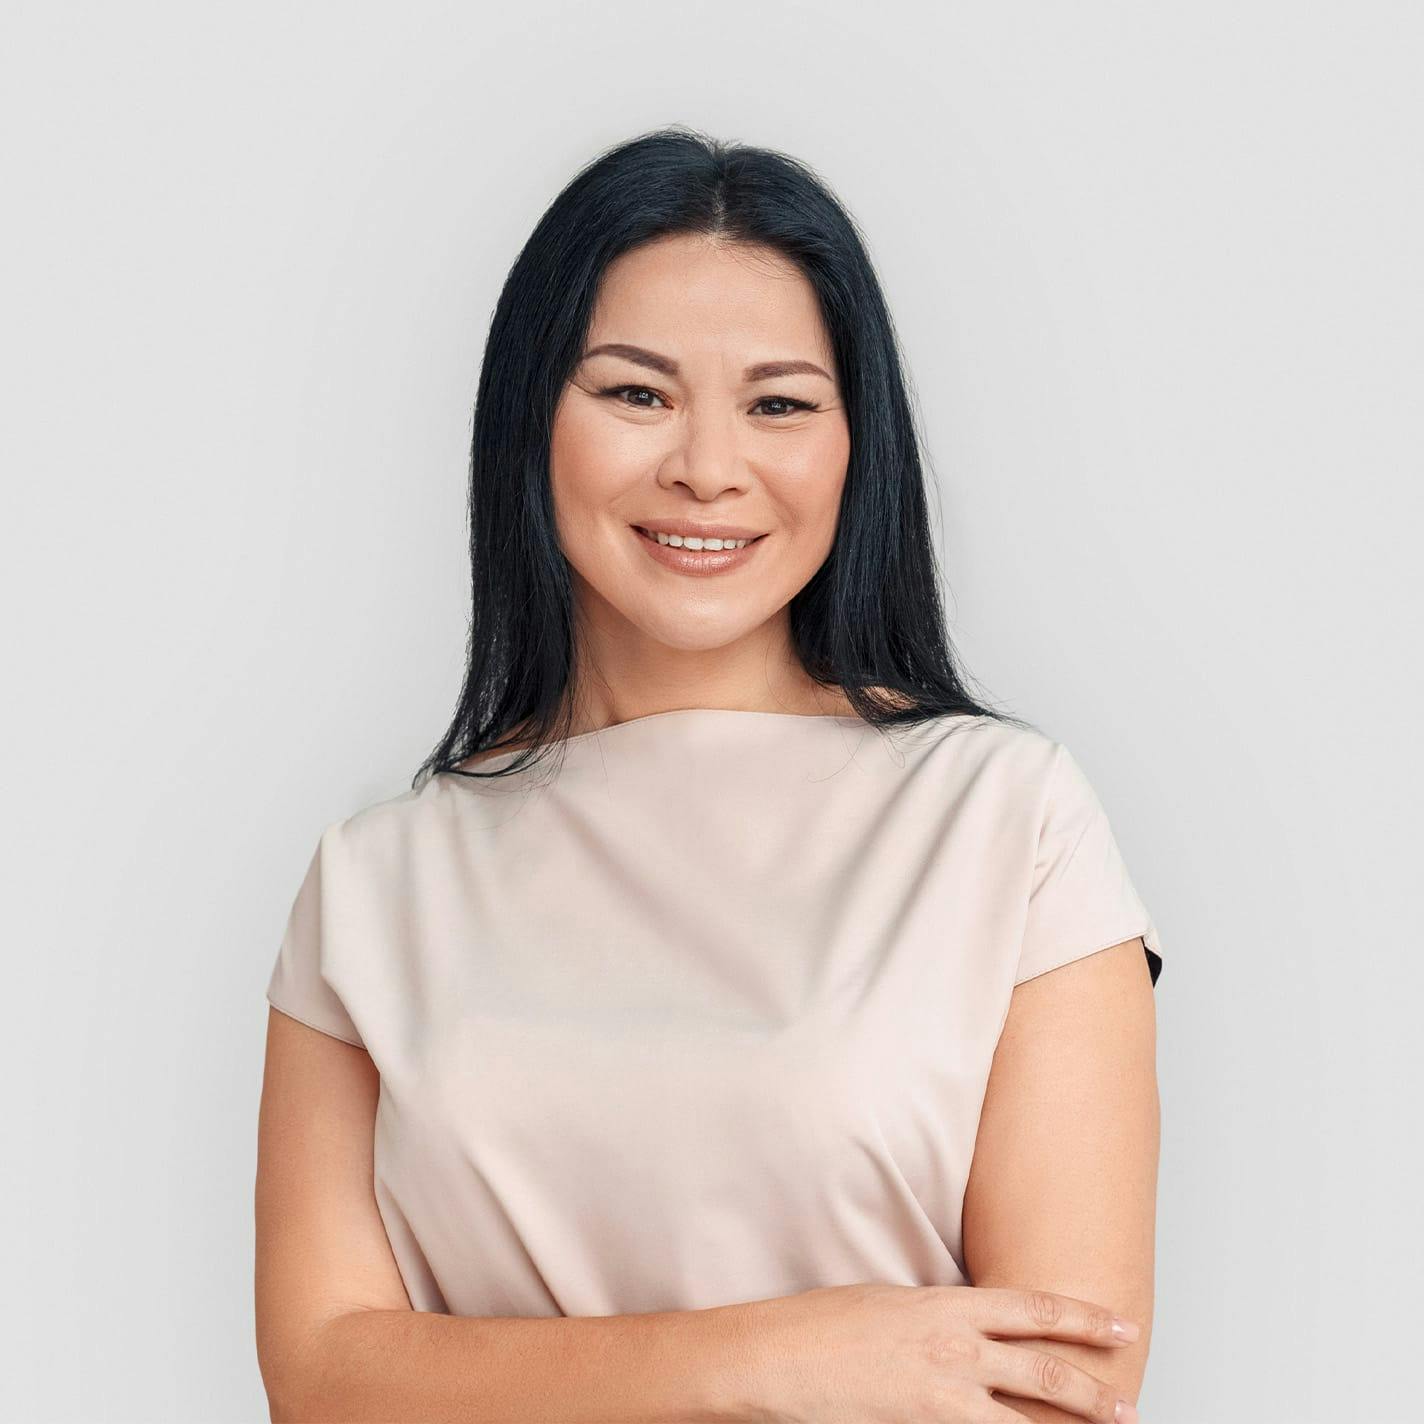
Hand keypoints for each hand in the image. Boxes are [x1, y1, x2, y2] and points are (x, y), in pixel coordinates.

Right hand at [742, 1281, 1139, 1422]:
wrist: (779, 1359)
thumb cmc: (825, 1325)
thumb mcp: (894, 1304)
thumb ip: (940, 1319)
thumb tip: (971, 1333)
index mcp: (948, 1306)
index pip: (1035, 1309)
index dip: (1085, 1318)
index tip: (1122, 1326)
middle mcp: (955, 1350)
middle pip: (1045, 1370)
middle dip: (1094, 1390)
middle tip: (1129, 1404)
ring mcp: (942, 1398)